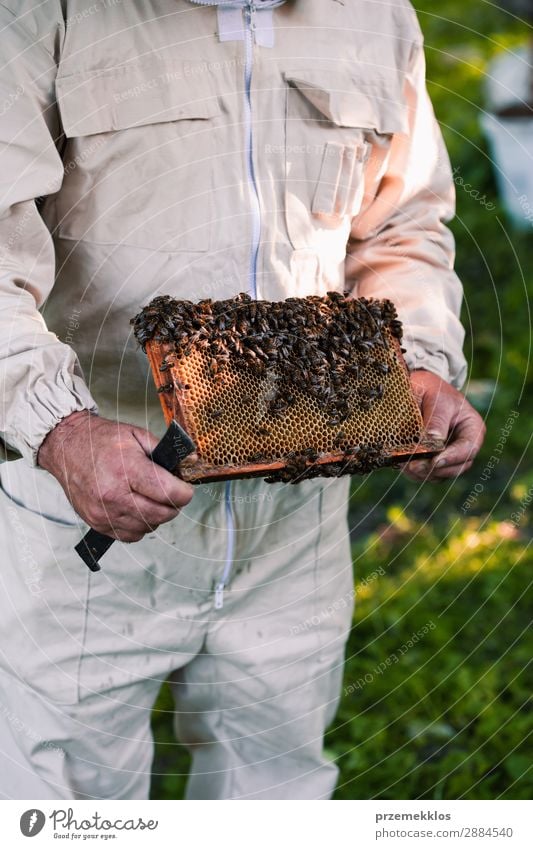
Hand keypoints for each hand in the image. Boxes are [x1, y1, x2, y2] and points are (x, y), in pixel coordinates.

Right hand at [37, 411, 193, 540]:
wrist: (66, 447)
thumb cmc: (100, 440)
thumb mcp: (136, 435)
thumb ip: (165, 452)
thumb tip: (190, 464)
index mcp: (126, 470)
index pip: (168, 493)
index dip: (184, 492)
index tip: (185, 488)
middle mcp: (113, 495)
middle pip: (161, 514)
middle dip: (174, 505)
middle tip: (172, 494)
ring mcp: (103, 513)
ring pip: (148, 528)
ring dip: (157, 517)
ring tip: (152, 499)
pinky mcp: (96, 523)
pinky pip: (130, 535)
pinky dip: (140, 526)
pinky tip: (137, 509)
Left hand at [403, 370, 485, 481]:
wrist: (418, 389)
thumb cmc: (431, 389)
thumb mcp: (435, 398)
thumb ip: (436, 419)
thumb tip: (433, 442)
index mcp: (472, 428)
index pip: (468, 449)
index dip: (452, 457)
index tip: (434, 460)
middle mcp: (463, 446)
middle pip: (456, 467)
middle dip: (434, 469)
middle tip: (412, 465)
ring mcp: (448, 455)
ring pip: (439, 474)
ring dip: (421, 473)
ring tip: (403, 463)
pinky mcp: (432, 461)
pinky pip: (426, 474)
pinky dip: (414, 472)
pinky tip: (400, 463)